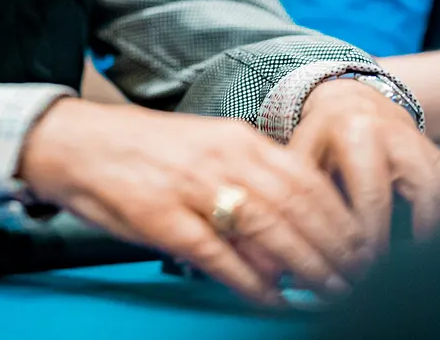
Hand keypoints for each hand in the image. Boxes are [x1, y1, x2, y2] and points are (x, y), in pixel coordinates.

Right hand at [18, 99, 366, 304]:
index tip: (365, 246)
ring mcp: (192, 188)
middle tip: (361, 278)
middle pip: (297, 206)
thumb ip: (249, 180)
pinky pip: (218, 256)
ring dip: (306, 267)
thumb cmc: (144, 152)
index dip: (341, 217)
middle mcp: (222, 158)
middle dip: (336, 247)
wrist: (75, 143)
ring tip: (331, 293)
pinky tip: (273, 300)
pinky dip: (252, 282)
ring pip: (268, 230)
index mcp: (236, 139)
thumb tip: (293, 228)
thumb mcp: (205, 150)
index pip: (306, 179)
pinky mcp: (164, 218)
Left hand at [293, 78, 439, 256]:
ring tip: (429, 270)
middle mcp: (401, 135)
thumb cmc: (322, 140)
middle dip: (423, 241)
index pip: (374, 194)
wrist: (353, 103)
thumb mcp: (301, 155)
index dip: (372, 238)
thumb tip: (295, 255)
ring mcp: (429, 147)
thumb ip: (299, 199)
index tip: (365, 271)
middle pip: (430, 193)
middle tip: (405, 275)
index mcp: (358, 131)